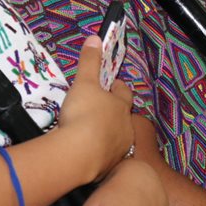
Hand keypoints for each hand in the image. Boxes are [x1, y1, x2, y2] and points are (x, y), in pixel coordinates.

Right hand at [56, 34, 134, 179]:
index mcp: (121, 106)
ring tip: (91, 132)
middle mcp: (126, 127)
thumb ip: (90, 61)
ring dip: (107, 133)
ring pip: (117, 137)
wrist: (79, 154)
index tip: (112, 84)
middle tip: (99, 108)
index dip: (118, 87)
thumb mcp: (84, 82)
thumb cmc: (84, 114)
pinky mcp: (109, 167)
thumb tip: (95, 38)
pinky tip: (87, 151)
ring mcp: (120, 149)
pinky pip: (106, 156)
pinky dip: (99, 152)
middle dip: (114, 112)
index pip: (124, 92)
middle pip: (123, 116)